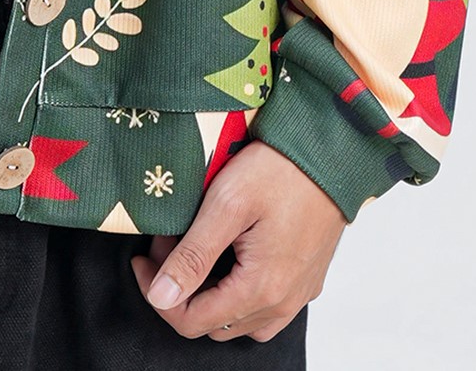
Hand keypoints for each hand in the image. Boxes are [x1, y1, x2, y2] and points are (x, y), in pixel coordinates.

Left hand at [130, 139, 345, 341]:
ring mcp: (298, 294)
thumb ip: (193, 255)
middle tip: (169, 243)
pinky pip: (265, 309)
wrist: (332, 153)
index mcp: (261, 288)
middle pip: (213, 323)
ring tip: (194, 246)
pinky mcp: (306, 280)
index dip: (158, 294)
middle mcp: (283, 302)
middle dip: (181, 288)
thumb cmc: (280, 170)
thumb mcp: (226, 205)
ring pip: (239, 320)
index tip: (143, 259)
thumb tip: (161, 297)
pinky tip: (227, 258)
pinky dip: (236, 293)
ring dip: (208, 293)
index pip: (191, 321)